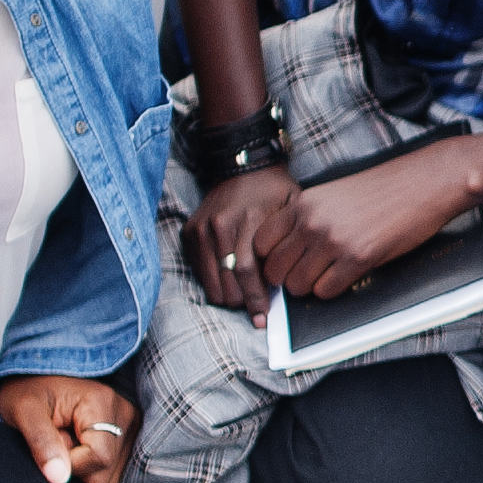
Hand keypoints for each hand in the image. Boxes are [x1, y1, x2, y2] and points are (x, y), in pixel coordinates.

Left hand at [0, 373, 135, 482]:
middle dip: (75, 467)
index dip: (70, 462)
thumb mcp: (24, 412)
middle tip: (57, 439)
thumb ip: (41, 443)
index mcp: (102, 402)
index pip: (99, 457)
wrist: (33, 377)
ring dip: (82, 469)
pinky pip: (111, 475)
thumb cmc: (25, 391)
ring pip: (109, 478)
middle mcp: (125, 414)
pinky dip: (90, 470)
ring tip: (66, 441)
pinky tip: (78, 448)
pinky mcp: (128, 439)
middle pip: (106, 472)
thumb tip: (59, 479)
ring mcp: (130, 427)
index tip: (51, 442)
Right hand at [189, 166, 299, 325]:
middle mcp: (220, 225)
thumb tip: (291, 279)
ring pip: (212, 281)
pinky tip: (229, 285)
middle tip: (256, 312)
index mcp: (248, 219)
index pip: (248, 270)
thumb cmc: (273, 191)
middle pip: (228, 281)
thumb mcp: (292, 207)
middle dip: (243, 302)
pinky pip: (201, 271)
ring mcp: (202, 230)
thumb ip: (290, 240)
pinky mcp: (190, 233)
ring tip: (243, 301)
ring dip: (228, 297)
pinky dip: (214, 284)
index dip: (255, 298)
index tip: (262, 317)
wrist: (241, 166)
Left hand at [256, 145, 466, 301]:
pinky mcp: (358, 257)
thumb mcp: (333, 194)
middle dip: (287, 279)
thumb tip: (291, 250)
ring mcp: (333, 240)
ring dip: (309, 288)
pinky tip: (345, 276)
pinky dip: (332, 290)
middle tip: (304, 276)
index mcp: (304, 203)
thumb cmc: (383, 188)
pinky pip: (326, 291)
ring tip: (326, 277)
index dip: (270, 259)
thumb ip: (308, 217)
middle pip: (274, 269)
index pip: (261, 243)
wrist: (422, 183)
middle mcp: (312, 221)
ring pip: (297, 285)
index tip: (283, 263)